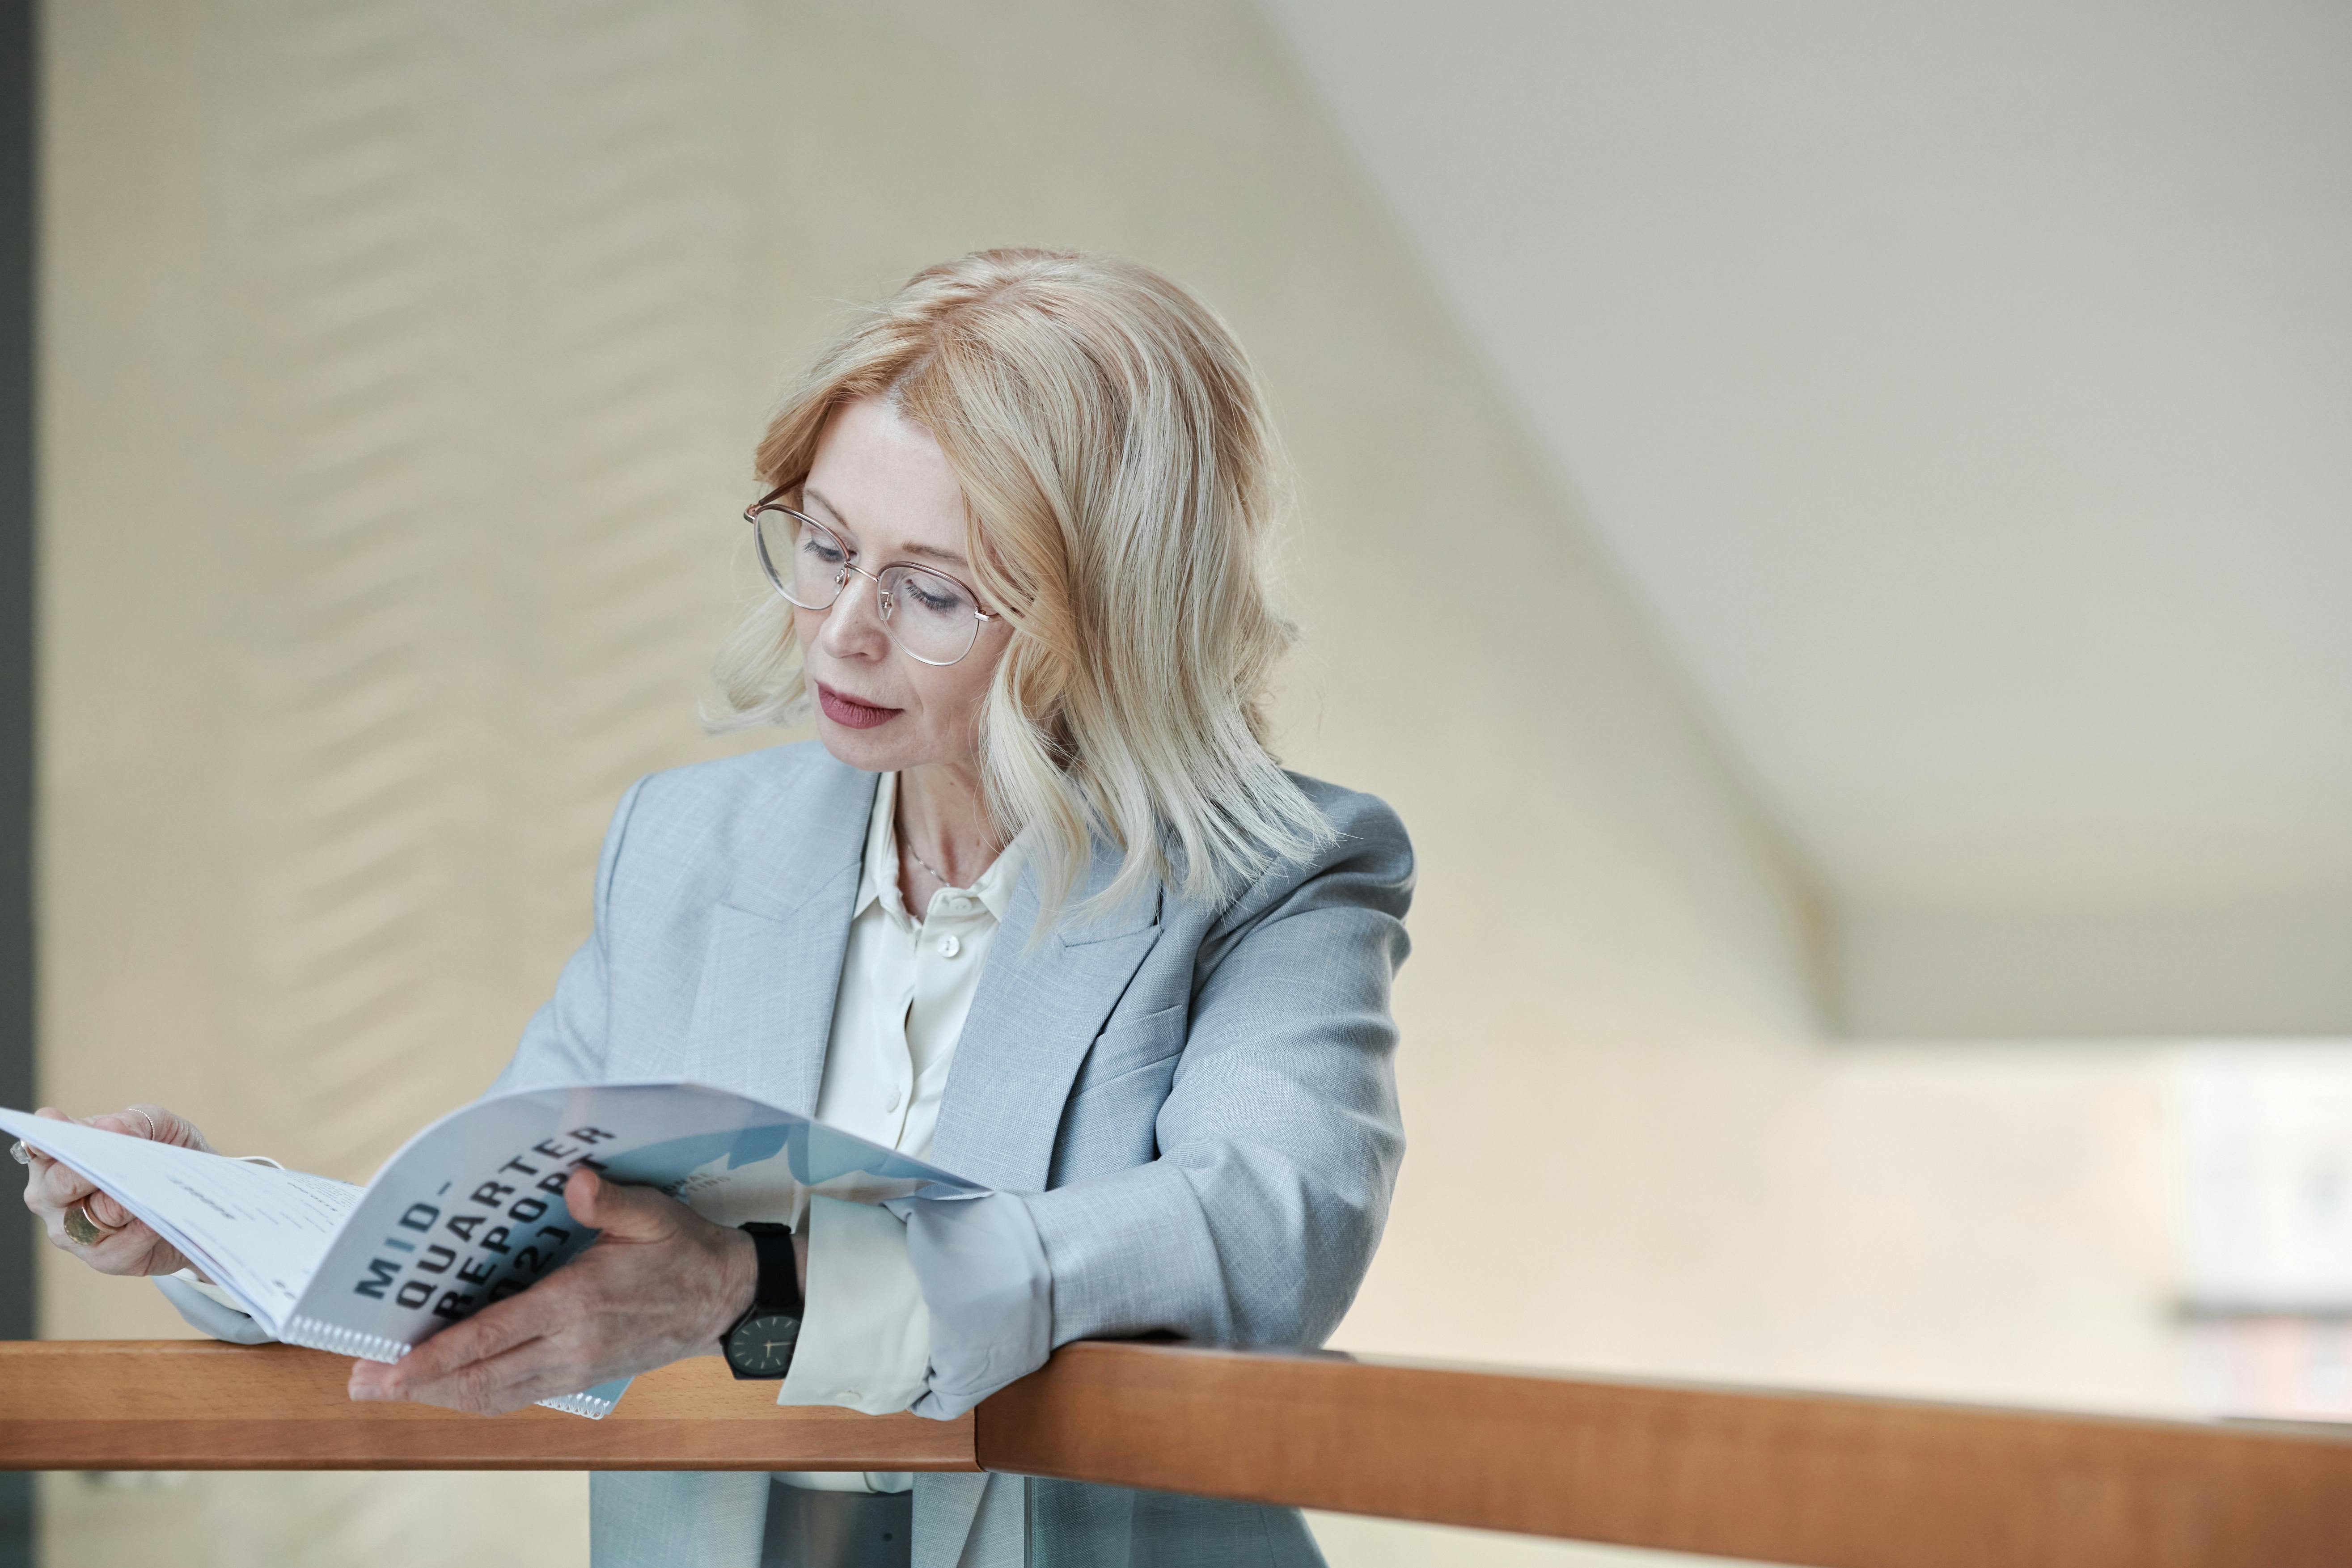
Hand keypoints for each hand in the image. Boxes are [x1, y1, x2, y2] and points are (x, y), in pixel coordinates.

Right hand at [19, 1104, 214, 1277]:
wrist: (195, 1200)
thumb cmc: (165, 1157)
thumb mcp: (161, 1128)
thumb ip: (136, 1121)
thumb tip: (111, 1127)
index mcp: (55, 1156)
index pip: (41, 1144)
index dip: (59, 1138)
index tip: (88, 1133)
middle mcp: (50, 1195)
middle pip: (62, 1183)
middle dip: (100, 1171)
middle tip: (134, 1163)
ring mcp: (70, 1231)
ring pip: (94, 1215)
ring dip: (131, 1201)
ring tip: (158, 1188)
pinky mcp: (102, 1259)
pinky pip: (123, 1246)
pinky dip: (148, 1228)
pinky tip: (163, 1217)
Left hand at [347, 1167, 758, 1414]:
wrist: (727, 1300)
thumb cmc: (685, 1251)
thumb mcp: (654, 1213)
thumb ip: (610, 1199)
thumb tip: (573, 1179)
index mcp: (577, 1303)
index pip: (489, 1338)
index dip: (432, 1358)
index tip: (386, 1366)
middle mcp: (570, 1345)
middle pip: (478, 1380)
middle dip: (416, 1384)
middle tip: (364, 1383)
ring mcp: (576, 1368)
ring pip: (494, 1395)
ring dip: (441, 1394)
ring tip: (396, 1386)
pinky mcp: (584, 1377)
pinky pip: (518, 1395)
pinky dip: (477, 1394)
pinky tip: (454, 1384)